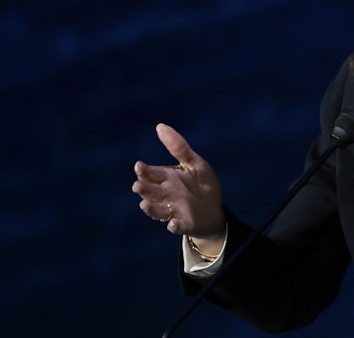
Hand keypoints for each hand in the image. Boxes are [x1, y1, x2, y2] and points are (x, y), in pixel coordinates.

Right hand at [132, 124, 224, 238]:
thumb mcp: (194, 163)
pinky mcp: (184, 224)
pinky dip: (175, 225)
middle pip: (150, 192)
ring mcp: (173, 210)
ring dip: (151, 208)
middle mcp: (166, 195)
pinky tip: (174, 223)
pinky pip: (177, 226)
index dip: (144, 171)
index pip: (151, 173)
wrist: (214, 210)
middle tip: (138, 186)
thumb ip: (178, 147)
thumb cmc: (201, 184)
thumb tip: (159, 126)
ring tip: (145, 204)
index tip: (139, 166)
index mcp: (167, 178)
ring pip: (157, 210)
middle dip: (143, 189)